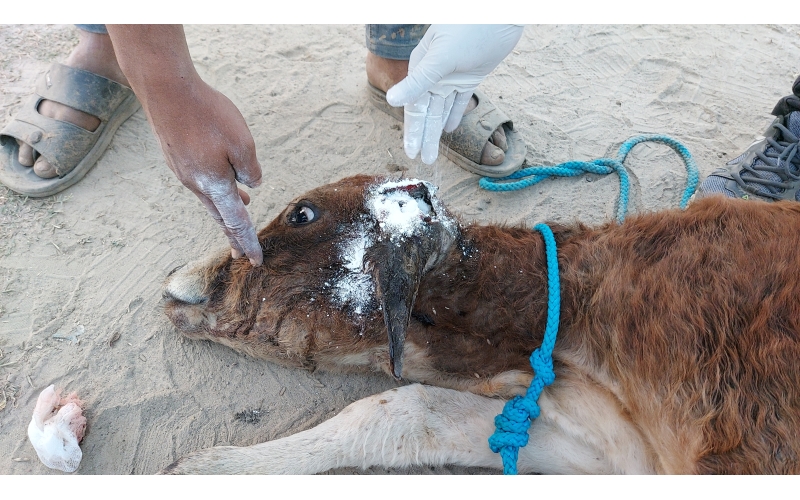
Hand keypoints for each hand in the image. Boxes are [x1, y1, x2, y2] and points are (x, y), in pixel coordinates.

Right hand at [107, 25, 262, 265]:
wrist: (165, 89)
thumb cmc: (207, 114)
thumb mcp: (242, 142)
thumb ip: (250, 170)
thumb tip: (251, 186)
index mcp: (215, 185)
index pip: (237, 222)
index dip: (248, 241)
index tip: (256, 261)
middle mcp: (197, 184)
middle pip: (220, 218)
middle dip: (234, 237)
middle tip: (242, 255)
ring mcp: (184, 172)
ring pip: (210, 200)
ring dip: (225, 214)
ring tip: (237, 225)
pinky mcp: (177, 158)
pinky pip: (201, 183)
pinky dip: (215, 193)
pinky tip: (222, 186)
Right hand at [386, 25, 523, 163]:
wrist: (499, 16)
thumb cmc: (467, 29)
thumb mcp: (441, 58)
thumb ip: (417, 82)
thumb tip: (391, 100)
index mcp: (422, 68)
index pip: (414, 106)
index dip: (412, 130)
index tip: (410, 152)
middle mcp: (434, 75)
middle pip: (427, 112)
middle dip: (425, 136)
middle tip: (423, 160)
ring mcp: (452, 76)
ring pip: (442, 110)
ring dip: (437, 131)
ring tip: (433, 153)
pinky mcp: (470, 76)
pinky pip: (459, 100)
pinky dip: (455, 114)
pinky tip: (451, 129)